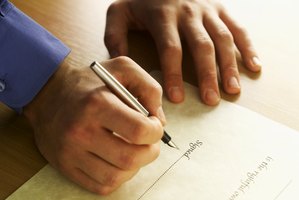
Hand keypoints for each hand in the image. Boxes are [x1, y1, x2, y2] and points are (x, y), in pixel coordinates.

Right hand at [23, 56, 164, 194]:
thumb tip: (160, 120)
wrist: (48, 93)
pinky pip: (100, 186)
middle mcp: (81, 131)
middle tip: (148, 142)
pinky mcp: (66, 166)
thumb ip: (149, 88)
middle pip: (130, 158)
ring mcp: (71, 152)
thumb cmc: (90, 82)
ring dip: (134, 167)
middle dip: (150, 152)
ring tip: (133, 150)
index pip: (139, 131)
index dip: (156, 131)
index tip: (154, 125)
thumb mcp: (122, 68)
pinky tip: (118, 161)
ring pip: (116, 177)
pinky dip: (117, 178)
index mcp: (97, 104)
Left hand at [104, 0, 261, 104]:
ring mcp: (208, 10)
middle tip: (210, 101)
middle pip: (201, 46)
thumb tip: (120, 63)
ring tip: (232, 90)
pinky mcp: (221, 8)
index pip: (171, 49)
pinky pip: (238, 28)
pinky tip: (254, 66)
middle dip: (207, 75)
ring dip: (229, 66)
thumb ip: (115, 37)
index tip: (177, 98)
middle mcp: (189, 12)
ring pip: (222, 39)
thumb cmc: (140, 0)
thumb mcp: (119, 13)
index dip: (174, 75)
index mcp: (163, 15)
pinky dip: (248, 47)